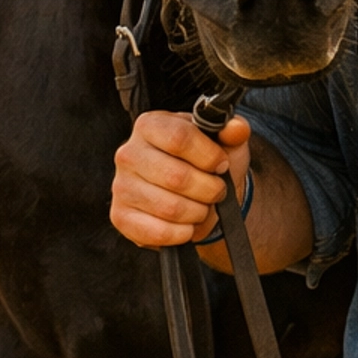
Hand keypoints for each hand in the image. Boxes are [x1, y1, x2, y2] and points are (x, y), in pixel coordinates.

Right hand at [112, 109, 251, 249]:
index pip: (179, 138)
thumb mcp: (225, 142)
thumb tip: (237, 128)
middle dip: (209, 189)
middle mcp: (129, 153)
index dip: (209, 156)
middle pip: (177, 177)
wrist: (195, 194)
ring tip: (203, 206)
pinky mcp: (121, 217)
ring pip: (171, 208)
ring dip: (198, 212)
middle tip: (217, 190)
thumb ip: (234, 131)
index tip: (222, 164)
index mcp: (150, 125)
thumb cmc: (206, 163)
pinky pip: (158, 232)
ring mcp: (121, 186)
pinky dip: (183, 232)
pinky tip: (187, 223)